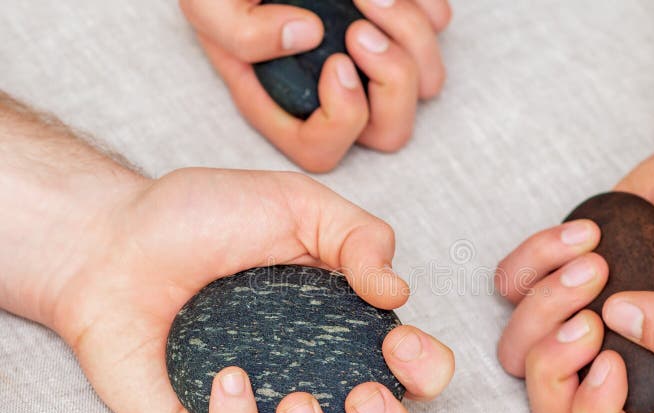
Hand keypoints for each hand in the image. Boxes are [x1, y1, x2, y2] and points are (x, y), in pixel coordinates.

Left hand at [51, 168, 453, 412]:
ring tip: (296, 400)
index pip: (416, 377)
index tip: (398, 340)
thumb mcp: (297, 205)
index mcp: (347, 333)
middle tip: (363, 393)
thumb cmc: (205, 218)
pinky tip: (225, 379)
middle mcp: (314, 382)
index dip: (427, 372)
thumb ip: (361, 237)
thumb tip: (398, 293)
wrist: (114, 240)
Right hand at [179, 0, 450, 171]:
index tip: (336, 63)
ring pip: (426, 85)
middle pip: (391, 131)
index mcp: (288, 105)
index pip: (323, 150)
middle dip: (392, 81)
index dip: (343, 119)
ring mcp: (372, 64)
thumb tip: (305, 35)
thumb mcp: (209, 6)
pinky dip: (425, 8)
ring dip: (410, 37)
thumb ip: (239, 34)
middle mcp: (336, 94)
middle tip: (361, 31)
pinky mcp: (399, 28)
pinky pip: (437, 32)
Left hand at [495, 154, 653, 412]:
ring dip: (545, 304)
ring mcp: (572, 328)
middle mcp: (612, 368)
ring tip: (595, 259)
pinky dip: (534, 258)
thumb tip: (618, 324)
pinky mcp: (547, 284)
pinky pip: (508, 287)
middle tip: (588, 316)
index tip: (611, 358)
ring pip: (516, 354)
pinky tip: (584, 234)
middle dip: (552, 367)